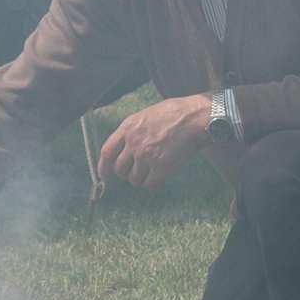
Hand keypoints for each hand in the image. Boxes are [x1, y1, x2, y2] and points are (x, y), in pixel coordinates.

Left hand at [96, 94, 212, 189]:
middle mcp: (134, 143)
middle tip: (140, 169)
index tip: (104, 176)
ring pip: (135, 180)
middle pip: (120, 170)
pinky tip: (161, 179)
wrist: (196, 117)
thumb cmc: (175, 114)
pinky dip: (155, 185)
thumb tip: (124, 151)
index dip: (103, 167)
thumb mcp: (145, 116)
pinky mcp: (162, 166)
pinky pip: (150, 185)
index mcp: (127, 128)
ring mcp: (147, 155)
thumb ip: (132, 132)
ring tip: (154, 169)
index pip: (106, 152)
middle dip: (128, 172)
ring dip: (143, 178)